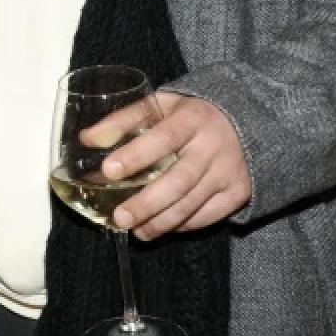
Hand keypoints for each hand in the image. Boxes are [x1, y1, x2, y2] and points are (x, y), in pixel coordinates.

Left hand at [86, 90, 250, 241]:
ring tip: (135, 230)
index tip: (109, 170)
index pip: (163, 139)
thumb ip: (124, 120)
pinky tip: (160, 227)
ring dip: (161, 222)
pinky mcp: (238, 193)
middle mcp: (213, 147)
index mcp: (192, 119)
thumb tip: (87, 139)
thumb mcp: (161, 105)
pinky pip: (207, 216)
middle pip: (178, 181)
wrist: (248, 123)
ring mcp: (228, 172)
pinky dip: (182, 225)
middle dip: (147, 203)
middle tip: (119, 218)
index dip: (136, 155)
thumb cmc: (191, 115)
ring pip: (192, 203)